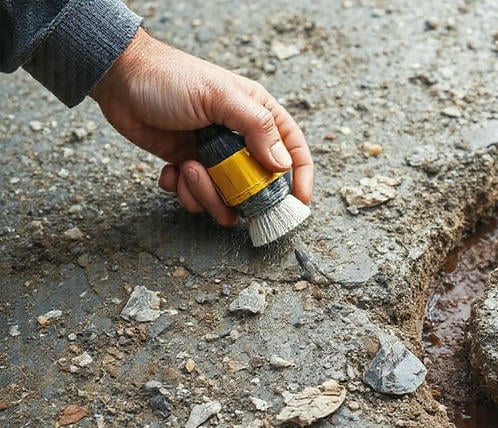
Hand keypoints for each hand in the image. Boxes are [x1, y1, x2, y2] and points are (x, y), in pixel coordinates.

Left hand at [90, 28, 312, 225]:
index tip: (298, 204)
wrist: (120, 79)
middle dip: (241, 195)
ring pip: (226, 197)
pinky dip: (182, 191)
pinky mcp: (188, 166)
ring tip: (187, 168)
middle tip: (223, 189)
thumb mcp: (220, 96)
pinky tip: (170, 172)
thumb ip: (257, 127)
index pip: (292, 150)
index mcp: (257, 116)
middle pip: (258, 185)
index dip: (300, 178)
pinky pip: (195, 196)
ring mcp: (214, 156)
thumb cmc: (171, 77)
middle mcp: (240, 139)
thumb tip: (282, 164)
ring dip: (205, 193)